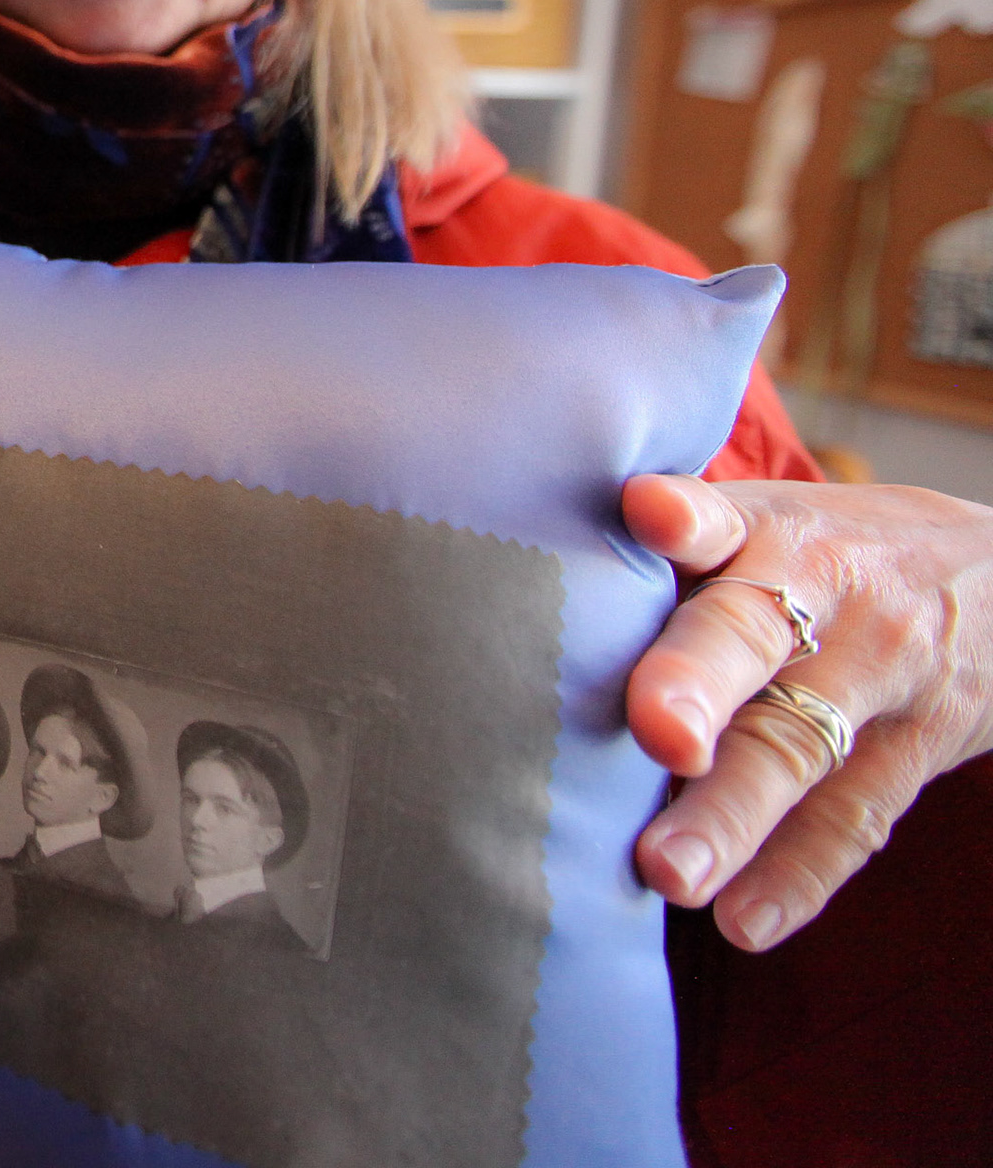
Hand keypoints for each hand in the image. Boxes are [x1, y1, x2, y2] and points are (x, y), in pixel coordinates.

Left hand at [623, 474, 992, 949]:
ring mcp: (875, 675)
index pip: (720, 515)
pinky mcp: (913, 750)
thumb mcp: (760, 518)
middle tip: (656, 733)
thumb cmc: (815, 550)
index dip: (684, 516)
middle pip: (751, 637)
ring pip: (797, 746)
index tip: (649, 513)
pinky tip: (744, 920)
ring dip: (733, 815)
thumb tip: (521, 559)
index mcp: (763, 527)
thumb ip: (666, 541)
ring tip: (669, 872)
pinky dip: (799, 874)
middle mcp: (821, 595)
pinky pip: (854, 818)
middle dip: (698, 682)